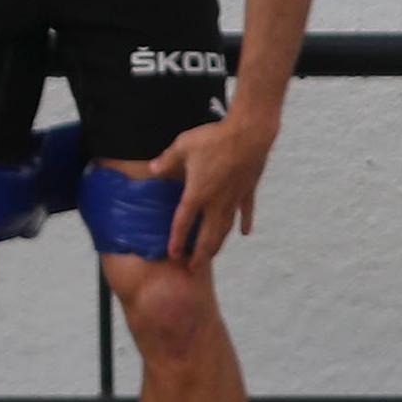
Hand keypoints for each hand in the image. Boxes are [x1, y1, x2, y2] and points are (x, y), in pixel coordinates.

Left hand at [149, 113, 276, 264]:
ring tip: (212, 257)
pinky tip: (245, 234)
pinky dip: (245, 223)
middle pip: (206, 236)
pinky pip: (246, 212)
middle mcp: (216, 202)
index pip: (183, 223)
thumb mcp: (183, 146)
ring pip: (225, 228)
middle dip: (199, 255)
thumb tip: (153, 169)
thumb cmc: (213, 138)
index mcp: (197, 193)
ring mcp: (234, 198)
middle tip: (193, 269)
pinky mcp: (248, 190)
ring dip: (218, 244)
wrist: (249, 133)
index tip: (174, 255)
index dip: (177, 240)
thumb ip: (166, 161)